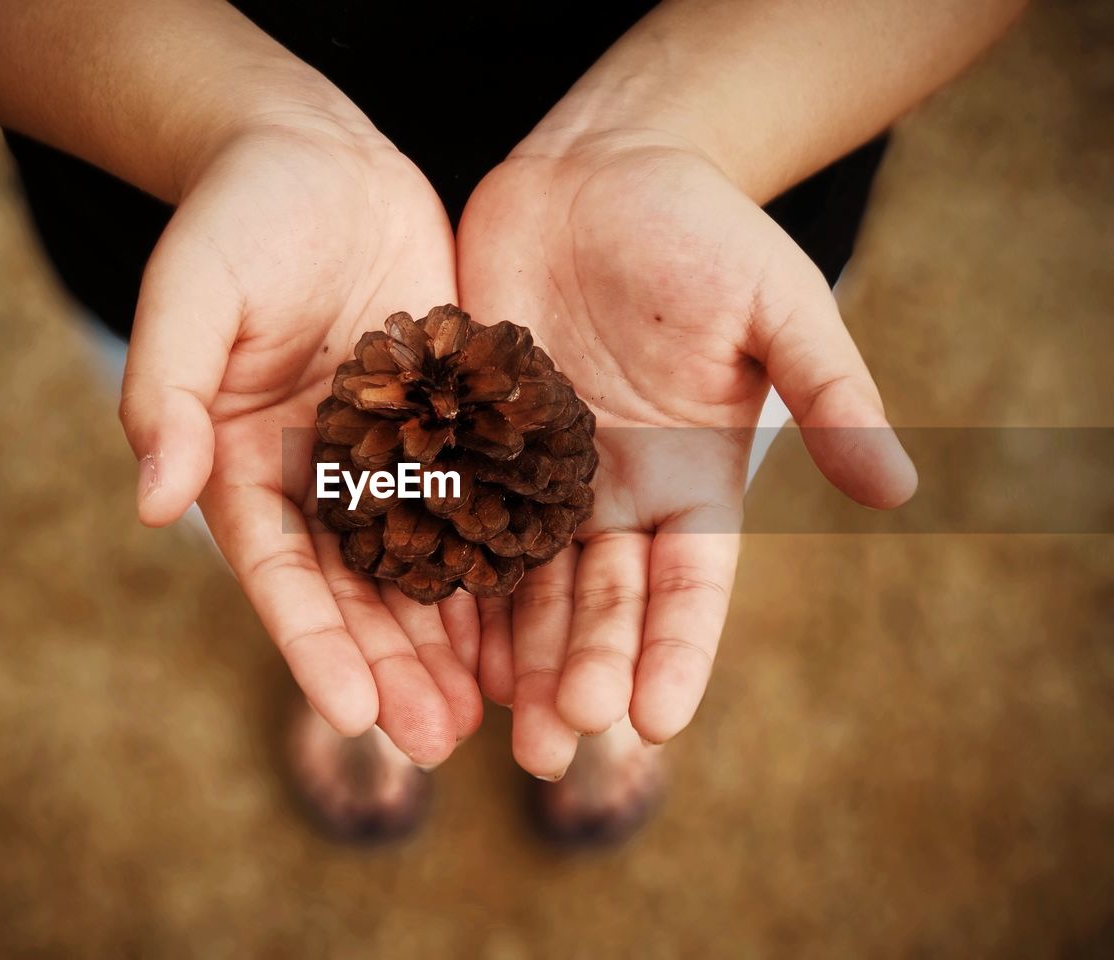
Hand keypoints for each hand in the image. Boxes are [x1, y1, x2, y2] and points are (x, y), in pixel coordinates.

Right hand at [118, 118, 481, 764]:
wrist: (316, 158)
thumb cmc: (238, 219)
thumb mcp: (191, 294)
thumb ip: (166, 391)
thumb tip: (153, 501)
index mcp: (246, 464)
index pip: (281, 574)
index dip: (314, 645)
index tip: (356, 715)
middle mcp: (319, 478)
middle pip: (357, 593)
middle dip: (393, 668)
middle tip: (439, 744)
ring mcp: (389, 455)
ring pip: (423, 565)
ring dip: (450, 641)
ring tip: (491, 715)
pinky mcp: (448, 422)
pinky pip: (478, 501)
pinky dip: (498, 561)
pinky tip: (532, 619)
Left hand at [458, 138, 916, 776]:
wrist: (602, 170)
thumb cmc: (704, 231)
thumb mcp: (779, 307)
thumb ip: (830, 393)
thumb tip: (898, 488)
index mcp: (693, 478)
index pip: (690, 587)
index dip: (676, 653)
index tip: (654, 722)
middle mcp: (616, 493)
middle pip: (600, 603)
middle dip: (580, 675)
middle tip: (551, 750)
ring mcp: (539, 473)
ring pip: (525, 580)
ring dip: (512, 654)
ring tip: (489, 725)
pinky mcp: (473, 437)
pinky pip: (455, 516)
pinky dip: (446, 576)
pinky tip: (427, 634)